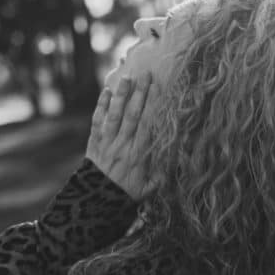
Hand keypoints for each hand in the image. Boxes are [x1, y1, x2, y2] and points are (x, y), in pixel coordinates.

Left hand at [85, 70, 158, 200]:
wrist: (96, 200)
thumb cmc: (126, 193)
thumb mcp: (148, 189)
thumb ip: (162, 174)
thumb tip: (180, 160)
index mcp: (138, 155)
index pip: (146, 125)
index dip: (152, 106)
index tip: (158, 89)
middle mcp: (122, 146)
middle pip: (132, 115)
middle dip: (139, 94)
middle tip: (146, 75)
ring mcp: (107, 142)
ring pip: (114, 115)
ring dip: (121, 95)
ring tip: (127, 77)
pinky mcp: (94, 142)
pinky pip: (97, 121)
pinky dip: (101, 106)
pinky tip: (106, 91)